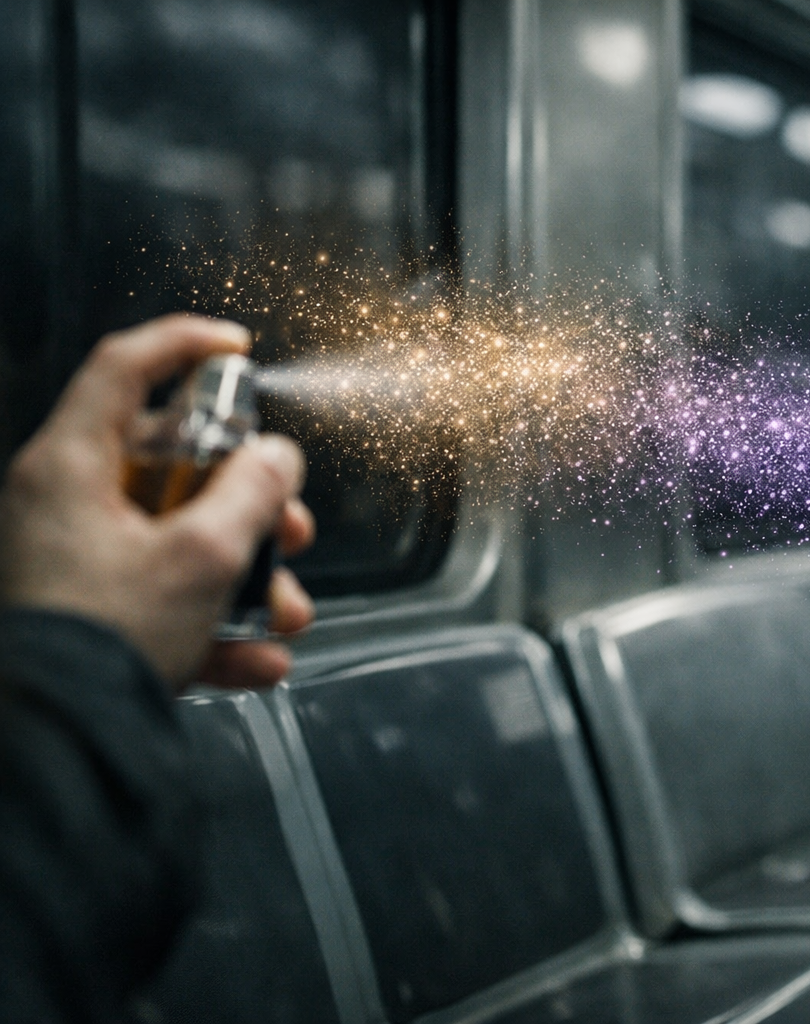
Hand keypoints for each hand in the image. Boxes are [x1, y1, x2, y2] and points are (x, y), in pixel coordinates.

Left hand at [0, 314, 315, 691]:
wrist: (55, 740)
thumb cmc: (104, 638)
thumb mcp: (203, 556)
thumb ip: (253, 495)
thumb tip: (278, 458)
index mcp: (70, 466)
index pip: (124, 367)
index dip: (185, 344)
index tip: (238, 348)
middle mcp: (63, 503)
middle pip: (172, 467)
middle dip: (250, 502)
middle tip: (290, 526)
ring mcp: (74, 560)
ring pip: (178, 539)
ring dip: (246, 574)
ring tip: (285, 613)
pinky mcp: (88, 613)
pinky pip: (164, 600)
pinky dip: (215, 625)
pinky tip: (259, 660)